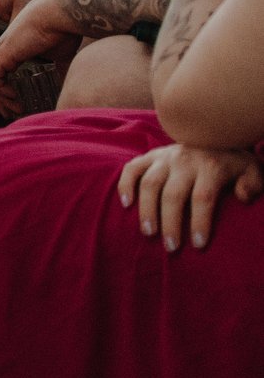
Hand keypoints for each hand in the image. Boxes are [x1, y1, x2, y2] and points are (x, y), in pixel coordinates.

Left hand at [0, 0, 84, 117]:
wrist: (61, 12)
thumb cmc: (64, 28)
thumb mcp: (63, 55)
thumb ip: (61, 70)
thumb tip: (68, 86)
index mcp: (15, 48)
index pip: (2, 72)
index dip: (5, 90)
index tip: (16, 104)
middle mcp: (5, 49)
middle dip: (0, 98)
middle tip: (10, 113)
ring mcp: (3, 50)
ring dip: (0, 98)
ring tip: (13, 111)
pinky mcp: (4, 53)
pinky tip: (13, 98)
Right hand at [118, 142, 261, 250]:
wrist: (214, 131)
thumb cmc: (232, 161)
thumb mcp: (252, 169)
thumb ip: (253, 183)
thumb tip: (242, 198)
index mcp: (211, 165)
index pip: (203, 197)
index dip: (199, 222)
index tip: (198, 244)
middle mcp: (185, 160)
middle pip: (173, 195)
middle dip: (170, 224)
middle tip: (171, 247)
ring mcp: (165, 157)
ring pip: (149, 184)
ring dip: (146, 210)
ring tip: (148, 233)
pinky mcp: (150, 155)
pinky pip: (132, 168)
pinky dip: (126, 185)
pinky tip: (126, 204)